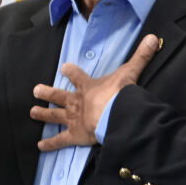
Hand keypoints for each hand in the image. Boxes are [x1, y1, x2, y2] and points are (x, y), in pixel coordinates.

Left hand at [30, 34, 159, 150]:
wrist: (113, 114)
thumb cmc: (120, 93)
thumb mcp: (130, 72)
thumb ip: (141, 56)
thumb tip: (153, 38)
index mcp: (88, 87)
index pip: (77, 76)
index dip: (70, 71)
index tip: (63, 67)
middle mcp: (77, 102)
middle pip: (59, 96)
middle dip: (47, 93)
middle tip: (35, 90)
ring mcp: (73, 119)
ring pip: (55, 116)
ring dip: (43, 114)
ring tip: (32, 112)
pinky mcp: (74, 135)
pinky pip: (60, 140)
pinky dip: (50, 144)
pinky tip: (40, 146)